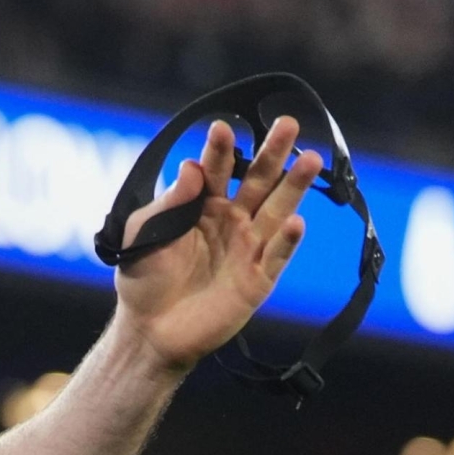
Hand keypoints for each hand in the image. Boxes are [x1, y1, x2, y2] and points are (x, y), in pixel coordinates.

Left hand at [113, 116, 320, 371]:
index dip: (220, 150)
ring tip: (310, 158)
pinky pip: (277, 256)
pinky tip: (296, 221)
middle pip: (257, 181)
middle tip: (288, 123)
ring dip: (294, 185)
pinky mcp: (258, 279)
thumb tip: (191, 166)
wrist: (149, 330)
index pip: (215, 170)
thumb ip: (169, 202)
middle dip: (273, 153)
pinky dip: (288, 240)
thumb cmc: (143, 278)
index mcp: (202, 206)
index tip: (221, 128)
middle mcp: (231, 220)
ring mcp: (248, 248)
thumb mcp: (144, 235)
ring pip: (277, 210)